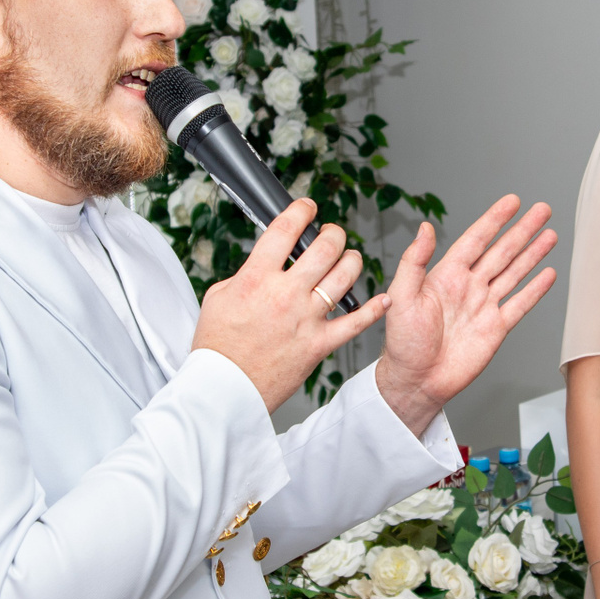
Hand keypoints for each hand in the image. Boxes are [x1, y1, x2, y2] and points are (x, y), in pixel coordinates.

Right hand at [191, 199, 388, 410]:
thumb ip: (245, 275)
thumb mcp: (218, 297)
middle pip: (324, 248)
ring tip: (349, 259)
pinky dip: (373, 309)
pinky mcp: (319, 344)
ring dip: (352, 261)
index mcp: (256, 278)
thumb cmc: (217, 348)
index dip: (300, 210)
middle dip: (333, 233)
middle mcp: (285, 294)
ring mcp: (306, 319)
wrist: (224, 390)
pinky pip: (355, 323)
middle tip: (332, 235)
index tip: (307, 207)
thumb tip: (264, 263)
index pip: (284, 229)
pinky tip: (382, 299)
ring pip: (344, 277)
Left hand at [374, 195, 557, 434]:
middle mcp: (468, 287)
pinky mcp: (496, 329)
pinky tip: (548, 274)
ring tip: (550, 234)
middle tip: (542, 210)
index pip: (476, 240)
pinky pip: (520, 304)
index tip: (512, 202)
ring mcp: (484, 306)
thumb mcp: (401, 297)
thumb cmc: (402, 343)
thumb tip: (426, 228)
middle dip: (523, 230)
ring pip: (514, 273)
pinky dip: (535, 289)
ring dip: (533, 253)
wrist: (416, 381)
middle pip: (502, 251)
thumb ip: (414, 261)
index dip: (494, 220)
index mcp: (446, 275)